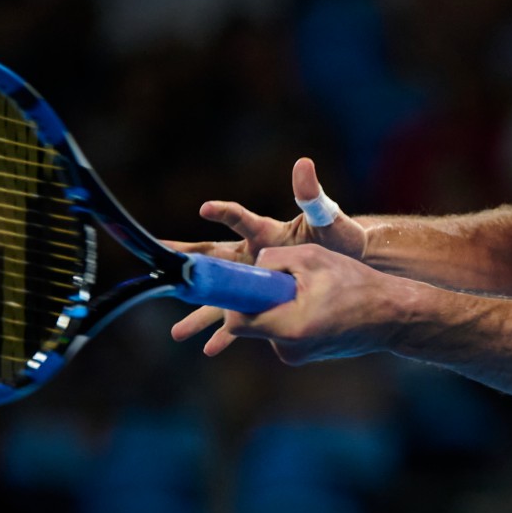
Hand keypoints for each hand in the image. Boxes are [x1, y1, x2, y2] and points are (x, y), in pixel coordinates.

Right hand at [167, 155, 368, 341]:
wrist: (353, 264)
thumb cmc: (339, 235)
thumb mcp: (327, 218)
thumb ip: (313, 196)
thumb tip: (304, 164)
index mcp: (266, 231)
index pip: (241, 219)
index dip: (224, 212)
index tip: (206, 207)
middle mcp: (252, 254)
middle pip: (213, 256)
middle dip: (187, 259)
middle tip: (158, 256)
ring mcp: (254, 280)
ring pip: (220, 295)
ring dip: (198, 312)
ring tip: (177, 330)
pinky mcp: (264, 300)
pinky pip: (240, 318)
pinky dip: (227, 334)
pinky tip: (211, 348)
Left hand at [170, 243, 410, 362]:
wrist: (391, 314)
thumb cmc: (356, 283)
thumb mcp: (312, 258)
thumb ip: (272, 260)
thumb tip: (251, 265)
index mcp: (288, 326)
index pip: (235, 320)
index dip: (225, 299)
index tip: (214, 283)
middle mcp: (288, 347)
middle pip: (248, 321)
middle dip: (249, 297)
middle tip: (260, 278)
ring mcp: (295, 354)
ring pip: (266, 322)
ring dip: (273, 303)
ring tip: (308, 286)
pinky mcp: (302, 353)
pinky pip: (281, 329)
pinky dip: (288, 313)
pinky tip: (317, 301)